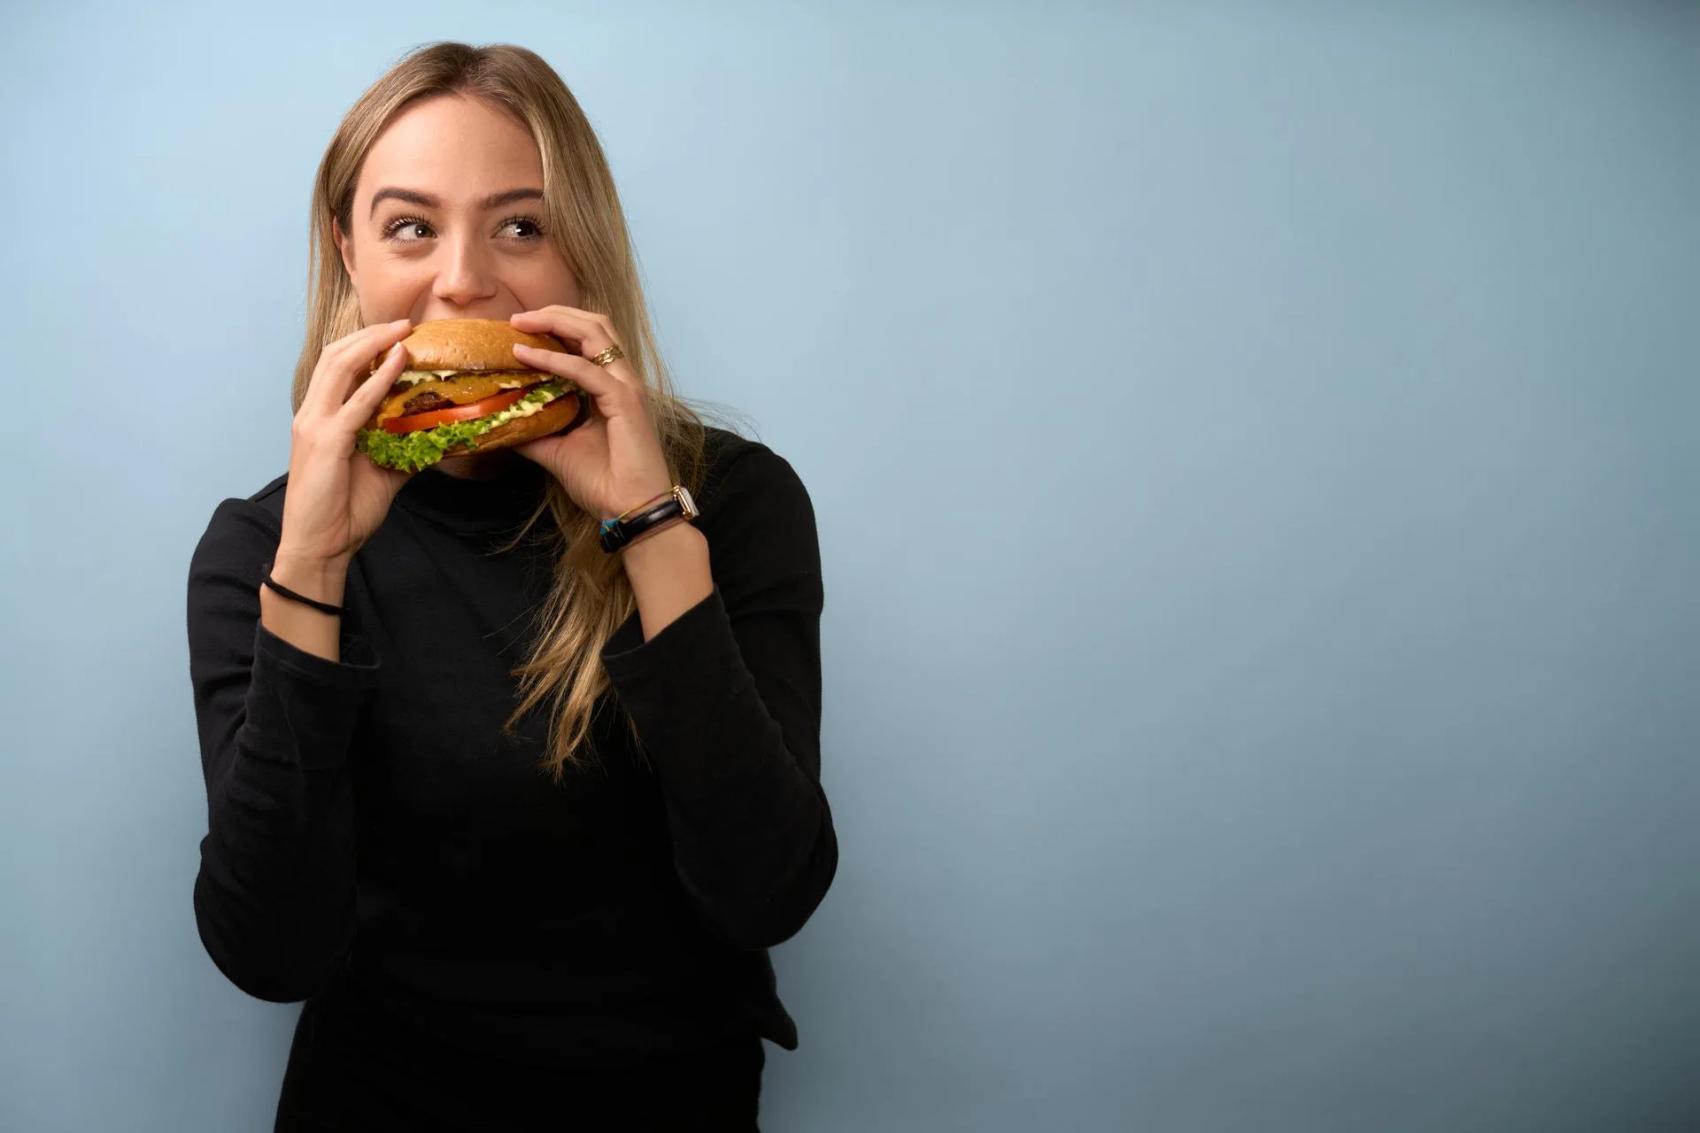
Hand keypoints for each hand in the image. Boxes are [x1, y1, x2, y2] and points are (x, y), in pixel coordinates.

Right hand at [278, 318, 417, 562]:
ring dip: (373, 345)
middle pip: (336, 356)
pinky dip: (378, 379)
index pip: (337, 367)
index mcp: (320, 418)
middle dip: (370, 335)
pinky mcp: (326, 442)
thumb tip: (438, 436)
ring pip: (339, 367)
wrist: (320, 546)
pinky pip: (356, 402)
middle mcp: (312, 414)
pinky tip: (398, 363)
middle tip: (405, 323)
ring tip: (403, 332)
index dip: (365, 345)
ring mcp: (316, 425)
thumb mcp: (382, 472)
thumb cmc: (345, 511)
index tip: (397, 334)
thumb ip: (403, 448)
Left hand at [507, 306, 674, 517]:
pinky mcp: (624, 402)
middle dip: (555, 313)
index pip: (588, 340)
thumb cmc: (604, 483)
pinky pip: (585, 370)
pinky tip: (526, 356)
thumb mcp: (558, 451)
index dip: (557, 326)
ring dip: (555, 322)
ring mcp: (626, 387)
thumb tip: (503, 423)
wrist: (630, 510)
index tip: (519, 329)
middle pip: (594, 324)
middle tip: (518, 318)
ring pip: (595, 332)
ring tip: (521, 323)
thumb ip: (536, 431)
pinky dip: (554, 360)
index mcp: (612, 388)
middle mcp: (622, 380)